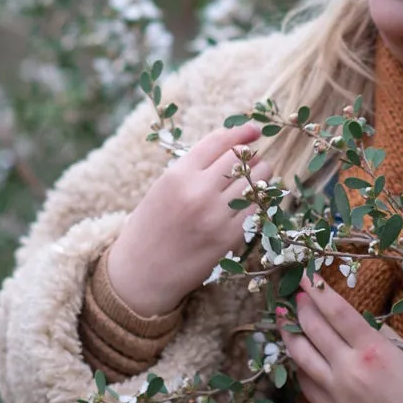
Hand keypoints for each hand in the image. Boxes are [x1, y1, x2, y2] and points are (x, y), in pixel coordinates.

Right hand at [102, 122, 269, 316]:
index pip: (218, 141)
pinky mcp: (229, 238)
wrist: (141, 273)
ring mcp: (216, 215)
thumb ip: (192, 168)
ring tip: (256, 179)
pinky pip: (258, 208)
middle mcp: (198, 191)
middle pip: (241, 157)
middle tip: (253, 159)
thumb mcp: (162, 188)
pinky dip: (261, 200)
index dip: (240, 131)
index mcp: (178, 175)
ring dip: (261, 175)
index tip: (253, 129)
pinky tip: (256, 200)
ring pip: (256, 180)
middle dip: (251, 155)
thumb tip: (230, 147)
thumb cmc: (150, 227)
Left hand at [283, 278, 402, 402]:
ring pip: (300, 357)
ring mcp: (337, 392)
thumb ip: (378, 333)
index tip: (305, 273)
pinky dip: (299, 367)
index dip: (317, 289)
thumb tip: (352, 317)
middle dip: (302, 307)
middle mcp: (349, 370)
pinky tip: (298, 355)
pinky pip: (306, 385)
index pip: (336, 311)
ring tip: (283, 318)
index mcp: (372, 350)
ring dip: (289, 333)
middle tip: (297, 293)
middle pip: (313, 329)